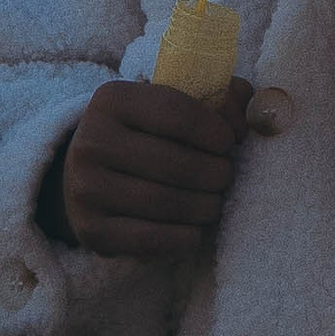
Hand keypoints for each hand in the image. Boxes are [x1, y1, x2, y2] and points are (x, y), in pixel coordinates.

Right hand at [54, 76, 246, 259]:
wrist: (87, 176)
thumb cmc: (146, 136)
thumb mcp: (172, 105)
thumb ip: (220, 97)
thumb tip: (249, 114)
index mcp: (112, 100)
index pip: (177, 113)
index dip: (215, 131)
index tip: (229, 142)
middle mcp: (91, 142)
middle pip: (176, 164)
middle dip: (216, 174)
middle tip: (225, 177)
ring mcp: (86, 187)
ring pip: (166, 203)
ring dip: (205, 207)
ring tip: (214, 203)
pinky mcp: (91, 229)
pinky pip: (150, 238)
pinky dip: (184, 238)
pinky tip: (195, 230)